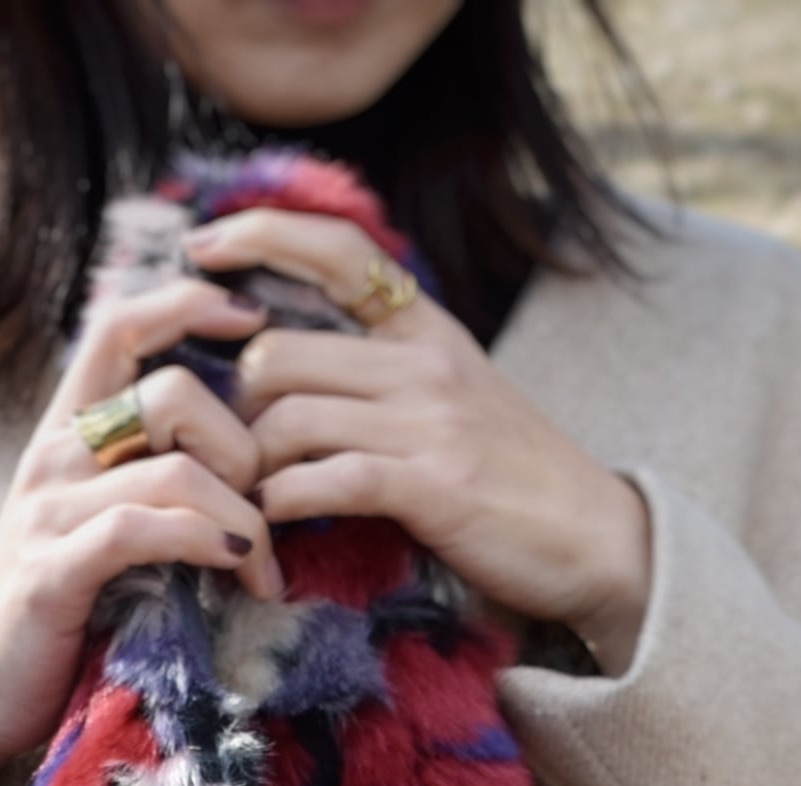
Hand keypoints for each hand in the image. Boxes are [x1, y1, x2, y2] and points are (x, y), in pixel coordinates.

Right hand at [0, 277, 285, 785]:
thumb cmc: (52, 622)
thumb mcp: (100, 536)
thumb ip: (150, 489)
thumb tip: (251, 470)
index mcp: (65, 434)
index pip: (120, 325)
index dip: (188, 304)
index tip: (252, 320)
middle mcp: (52, 455)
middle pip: (170, 390)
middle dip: (243, 445)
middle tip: (270, 509)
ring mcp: (48, 511)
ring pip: (172, 466)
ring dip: (242, 513)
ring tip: (264, 566)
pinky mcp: (52, 572)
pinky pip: (142, 529)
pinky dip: (205, 542)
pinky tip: (237, 570)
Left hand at [187, 208, 653, 673]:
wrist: (596, 536)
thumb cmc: (514, 476)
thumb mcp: (455, 393)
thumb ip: (386, 367)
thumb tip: (295, 358)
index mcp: (428, 328)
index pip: (339, 250)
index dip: (263, 235)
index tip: (204, 245)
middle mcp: (424, 361)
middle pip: (278, 352)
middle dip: (236, 406)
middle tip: (232, 450)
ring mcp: (428, 421)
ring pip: (289, 418)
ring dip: (252, 466)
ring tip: (253, 496)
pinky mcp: (430, 486)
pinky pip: (323, 479)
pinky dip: (282, 504)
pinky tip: (277, 521)